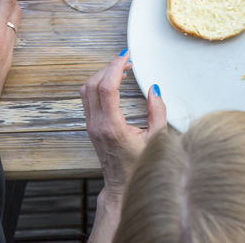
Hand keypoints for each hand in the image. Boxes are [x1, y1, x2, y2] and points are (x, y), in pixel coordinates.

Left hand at [81, 51, 166, 199]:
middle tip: (126, 60)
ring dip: (102, 75)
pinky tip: (113, 83)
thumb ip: (158, 112)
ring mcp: (91, 126)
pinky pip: (88, 98)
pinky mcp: (91, 126)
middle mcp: (97, 125)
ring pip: (87, 90)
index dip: (115, 67)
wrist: (121, 186)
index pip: (107, 88)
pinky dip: (98, 85)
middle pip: (93, 84)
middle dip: (109, 67)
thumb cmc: (140, 166)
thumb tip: (154, 89)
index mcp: (112, 127)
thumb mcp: (157, 139)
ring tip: (120, 70)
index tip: (126, 57)